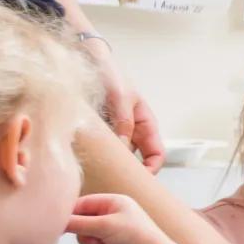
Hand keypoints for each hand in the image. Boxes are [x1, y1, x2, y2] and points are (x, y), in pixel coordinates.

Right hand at [67, 193, 193, 243]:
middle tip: (91, 237)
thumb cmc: (135, 236)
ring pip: (84, 235)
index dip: (70, 213)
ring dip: (88, 243)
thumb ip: (79, 223)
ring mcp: (110, 231)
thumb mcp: (104, 226)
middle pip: (81, 221)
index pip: (83, 203)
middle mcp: (111, 214)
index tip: (56, 223)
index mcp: (113, 202)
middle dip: (82, 231)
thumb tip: (57, 221)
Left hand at [82, 38, 164, 172]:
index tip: (139, 180)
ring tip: (98, 169)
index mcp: (145, 123)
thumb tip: (123, 147)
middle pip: (137, 160)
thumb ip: (123, 122)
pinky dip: (97, 154)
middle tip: (116, 182)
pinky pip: (102, 148)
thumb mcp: (120, 97)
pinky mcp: (99, 132)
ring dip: (110, 162)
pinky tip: (87, 155)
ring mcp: (115, 132)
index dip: (152, 169)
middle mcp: (132, 131)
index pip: (156, 154)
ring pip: (117, 156)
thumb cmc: (111, 74)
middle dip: (128, 172)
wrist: (89, 61)